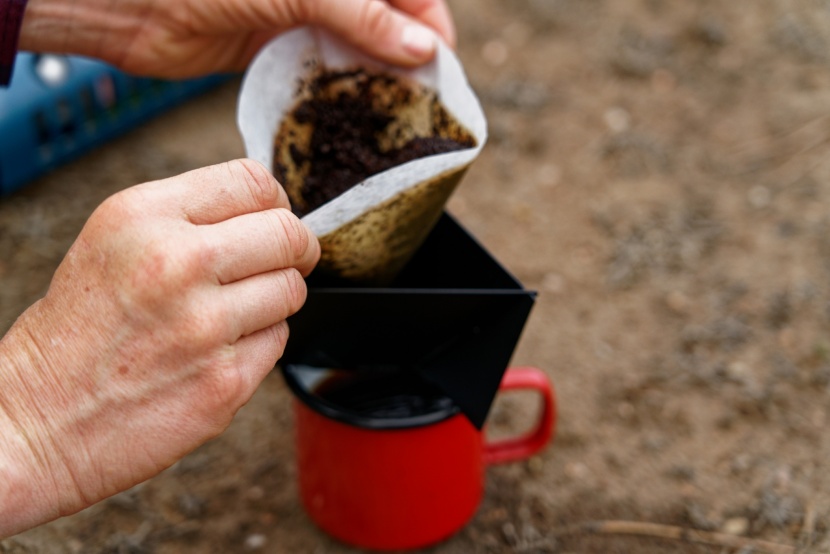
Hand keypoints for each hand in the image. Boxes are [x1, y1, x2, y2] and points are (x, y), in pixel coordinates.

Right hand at [0, 159, 318, 536]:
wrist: (36, 424)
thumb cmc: (75, 333)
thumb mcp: (112, 243)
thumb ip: (188, 218)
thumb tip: (267, 209)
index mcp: (144, 217)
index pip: (253, 181)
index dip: (275, 201)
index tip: (273, 219)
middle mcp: (178, 263)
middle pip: (289, 234)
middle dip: (293, 249)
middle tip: (281, 263)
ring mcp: (205, 326)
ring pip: (292, 290)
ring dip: (273, 300)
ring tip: (227, 315)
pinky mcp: (225, 381)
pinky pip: (278, 341)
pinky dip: (259, 344)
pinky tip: (215, 352)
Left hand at [20, 0, 455, 76]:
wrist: (132, 1)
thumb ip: (364, 16)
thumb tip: (423, 48)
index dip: (430, 23)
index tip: (443, 68)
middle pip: (385, 19)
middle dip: (407, 57)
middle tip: (423, 102)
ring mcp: (299, 15)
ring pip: (355, 47)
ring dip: (375, 77)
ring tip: (395, 114)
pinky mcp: (275, 46)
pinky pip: (320, 69)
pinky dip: (339, 90)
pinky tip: (352, 112)